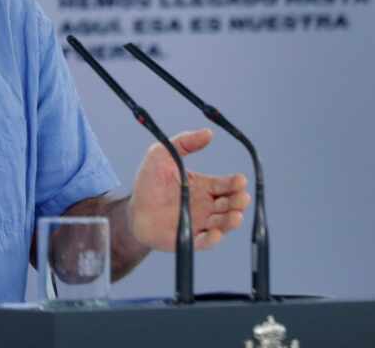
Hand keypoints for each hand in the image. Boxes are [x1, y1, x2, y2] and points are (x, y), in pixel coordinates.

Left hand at [128, 129, 249, 250]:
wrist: (132, 208)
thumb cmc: (148, 181)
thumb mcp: (162, 154)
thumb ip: (185, 142)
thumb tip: (208, 132)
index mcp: (204, 186)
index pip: (225, 185)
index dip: (234, 183)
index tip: (240, 180)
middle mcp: (206, 205)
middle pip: (229, 204)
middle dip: (238, 201)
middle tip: (241, 197)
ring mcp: (199, 223)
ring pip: (221, 223)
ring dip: (230, 221)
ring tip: (235, 215)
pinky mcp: (188, 239)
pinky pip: (203, 242)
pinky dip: (212, 239)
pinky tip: (216, 233)